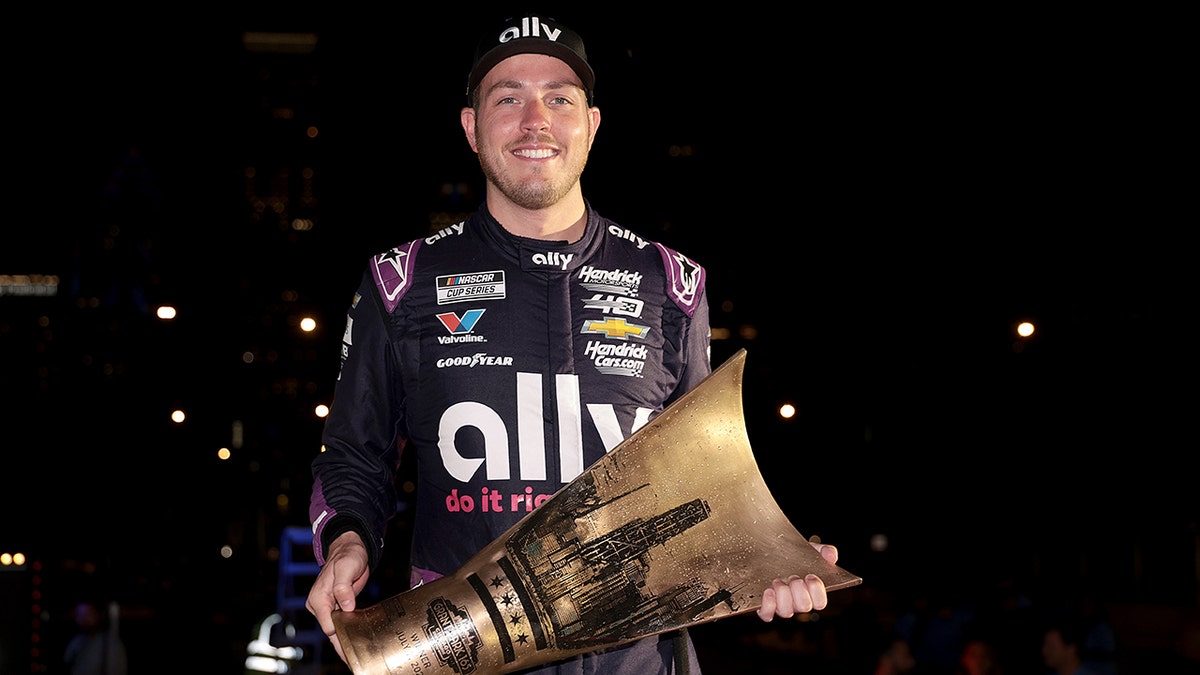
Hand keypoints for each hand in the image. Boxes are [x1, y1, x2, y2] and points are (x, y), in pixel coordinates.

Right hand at [305, 531, 370, 662]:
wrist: (350, 549)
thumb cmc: (347, 556)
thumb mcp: (346, 567)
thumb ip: (344, 587)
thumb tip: (346, 607)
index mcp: (319, 598)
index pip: (328, 624)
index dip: (340, 638)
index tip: (350, 651)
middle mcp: (320, 605)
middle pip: (331, 631)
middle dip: (343, 646)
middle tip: (356, 661)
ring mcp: (329, 607)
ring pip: (336, 630)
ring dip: (346, 642)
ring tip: (358, 658)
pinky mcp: (338, 607)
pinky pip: (342, 623)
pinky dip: (349, 633)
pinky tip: (357, 644)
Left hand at [756, 540, 836, 621]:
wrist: (767, 554)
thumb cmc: (791, 556)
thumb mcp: (809, 550)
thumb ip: (824, 550)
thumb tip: (831, 555)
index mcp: (810, 592)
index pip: (820, 602)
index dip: (817, 592)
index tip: (810, 576)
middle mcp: (797, 602)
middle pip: (804, 607)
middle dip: (799, 591)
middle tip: (793, 577)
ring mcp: (781, 606)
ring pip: (787, 612)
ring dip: (783, 595)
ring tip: (778, 581)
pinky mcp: (765, 607)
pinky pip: (767, 614)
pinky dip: (769, 604)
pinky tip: (768, 590)